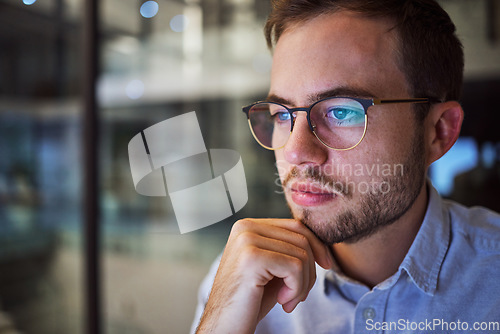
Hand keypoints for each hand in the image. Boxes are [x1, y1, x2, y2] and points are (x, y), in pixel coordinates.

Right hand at [196, 219, 332, 333]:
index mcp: (248, 225)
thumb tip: (322, 241)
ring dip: (303, 284)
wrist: (225, 327)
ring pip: (302, 254)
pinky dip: (296, 289)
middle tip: (298, 295)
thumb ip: (288, 248)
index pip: (296, 226)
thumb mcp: (273, 268)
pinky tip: (282, 302)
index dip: (317, 246)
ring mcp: (247, 240)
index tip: (325, 266)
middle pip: (301, 238)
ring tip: (288, 300)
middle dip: (310, 270)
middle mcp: (245, 227)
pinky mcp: (252, 258)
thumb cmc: (250, 300)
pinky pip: (295, 268)